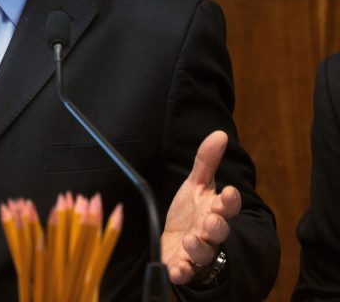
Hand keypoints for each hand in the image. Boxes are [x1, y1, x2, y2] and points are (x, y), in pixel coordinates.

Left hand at [161, 130, 240, 284]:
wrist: (176, 242)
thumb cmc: (191, 212)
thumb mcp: (196, 185)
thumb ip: (206, 161)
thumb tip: (220, 134)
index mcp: (214, 210)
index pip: (228, 205)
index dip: (229, 200)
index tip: (228, 192)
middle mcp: (210, 232)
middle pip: (220, 230)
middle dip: (217, 226)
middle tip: (210, 220)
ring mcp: (198, 251)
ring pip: (204, 252)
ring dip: (199, 247)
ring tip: (191, 240)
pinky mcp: (183, 266)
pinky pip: (186, 272)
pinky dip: (181, 272)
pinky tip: (176, 269)